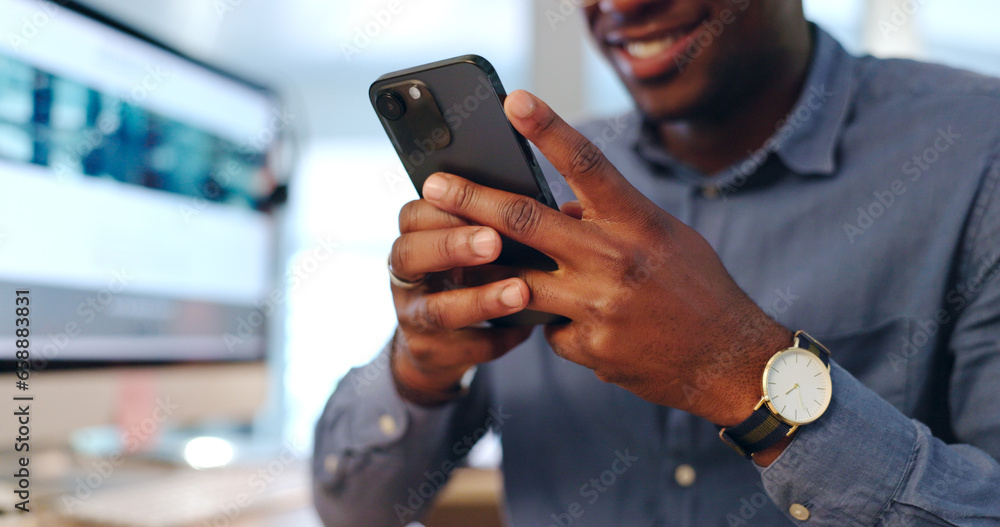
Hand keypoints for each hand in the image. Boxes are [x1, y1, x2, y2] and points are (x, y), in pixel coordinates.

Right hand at [388, 199, 536, 401]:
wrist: (443, 341)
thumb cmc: (473, 274)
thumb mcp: (476, 245)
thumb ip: (503, 223)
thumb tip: (570, 209)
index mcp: (415, 236)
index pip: (413, 215)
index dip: (442, 208)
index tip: (478, 199)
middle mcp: (406, 275)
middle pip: (409, 255)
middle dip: (451, 246)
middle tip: (494, 241)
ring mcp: (413, 317)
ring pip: (437, 309)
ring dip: (479, 300)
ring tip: (520, 291)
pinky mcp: (431, 352)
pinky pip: (462, 347)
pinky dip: (494, 339)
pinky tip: (524, 330)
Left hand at [418, 90, 791, 424]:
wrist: (727, 361)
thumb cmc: (698, 289)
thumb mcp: (664, 238)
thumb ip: (611, 220)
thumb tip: (559, 209)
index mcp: (637, 222)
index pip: (587, 164)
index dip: (548, 128)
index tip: (514, 101)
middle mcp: (614, 259)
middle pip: (525, 221)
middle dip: (470, 199)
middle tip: (432, 185)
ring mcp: (598, 306)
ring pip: (517, 281)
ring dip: (486, 269)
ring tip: (461, 259)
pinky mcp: (589, 347)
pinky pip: (547, 327)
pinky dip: (552, 321)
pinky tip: (581, 325)